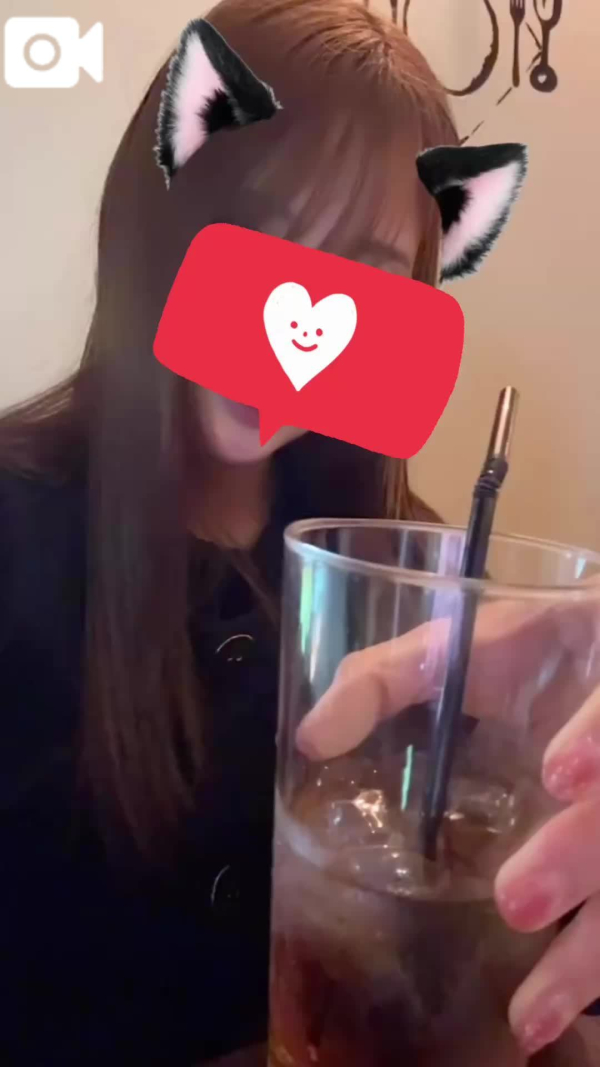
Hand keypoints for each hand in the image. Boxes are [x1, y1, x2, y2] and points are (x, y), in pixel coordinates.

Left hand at [296, 583, 599, 1054]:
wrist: (592, 656)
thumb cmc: (526, 653)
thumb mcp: (460, 649)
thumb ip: (386, 680)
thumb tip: (311, 738)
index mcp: (593, 689)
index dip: (598, 742)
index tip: (559, 779)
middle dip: (579, 855)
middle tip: (517, 904)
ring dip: (590, 952)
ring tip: (533, 1014)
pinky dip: (592, 970)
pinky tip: (558, 1020)